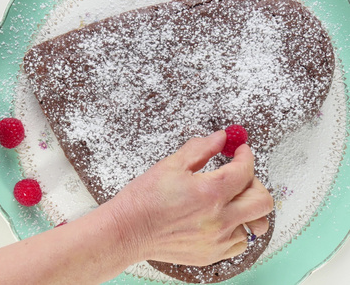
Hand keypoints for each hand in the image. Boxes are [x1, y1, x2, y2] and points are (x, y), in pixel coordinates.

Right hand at [104, 130, 273, 265]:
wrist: (128, 230)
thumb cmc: (144, 199)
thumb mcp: (171, 165)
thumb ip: (200, 148)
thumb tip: (221, 138)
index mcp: (211, 192)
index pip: (245, 171)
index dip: (246, 156)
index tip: (241, 152)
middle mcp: (219, 219)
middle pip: (262, 200)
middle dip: (254, 182)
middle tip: (239, 176)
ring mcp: (217, 240)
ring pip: (256, 224)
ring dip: (250, 209)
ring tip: (235, 201)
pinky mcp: (211, 254)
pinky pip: (240, 243)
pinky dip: (238, 229)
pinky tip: (223, 220)